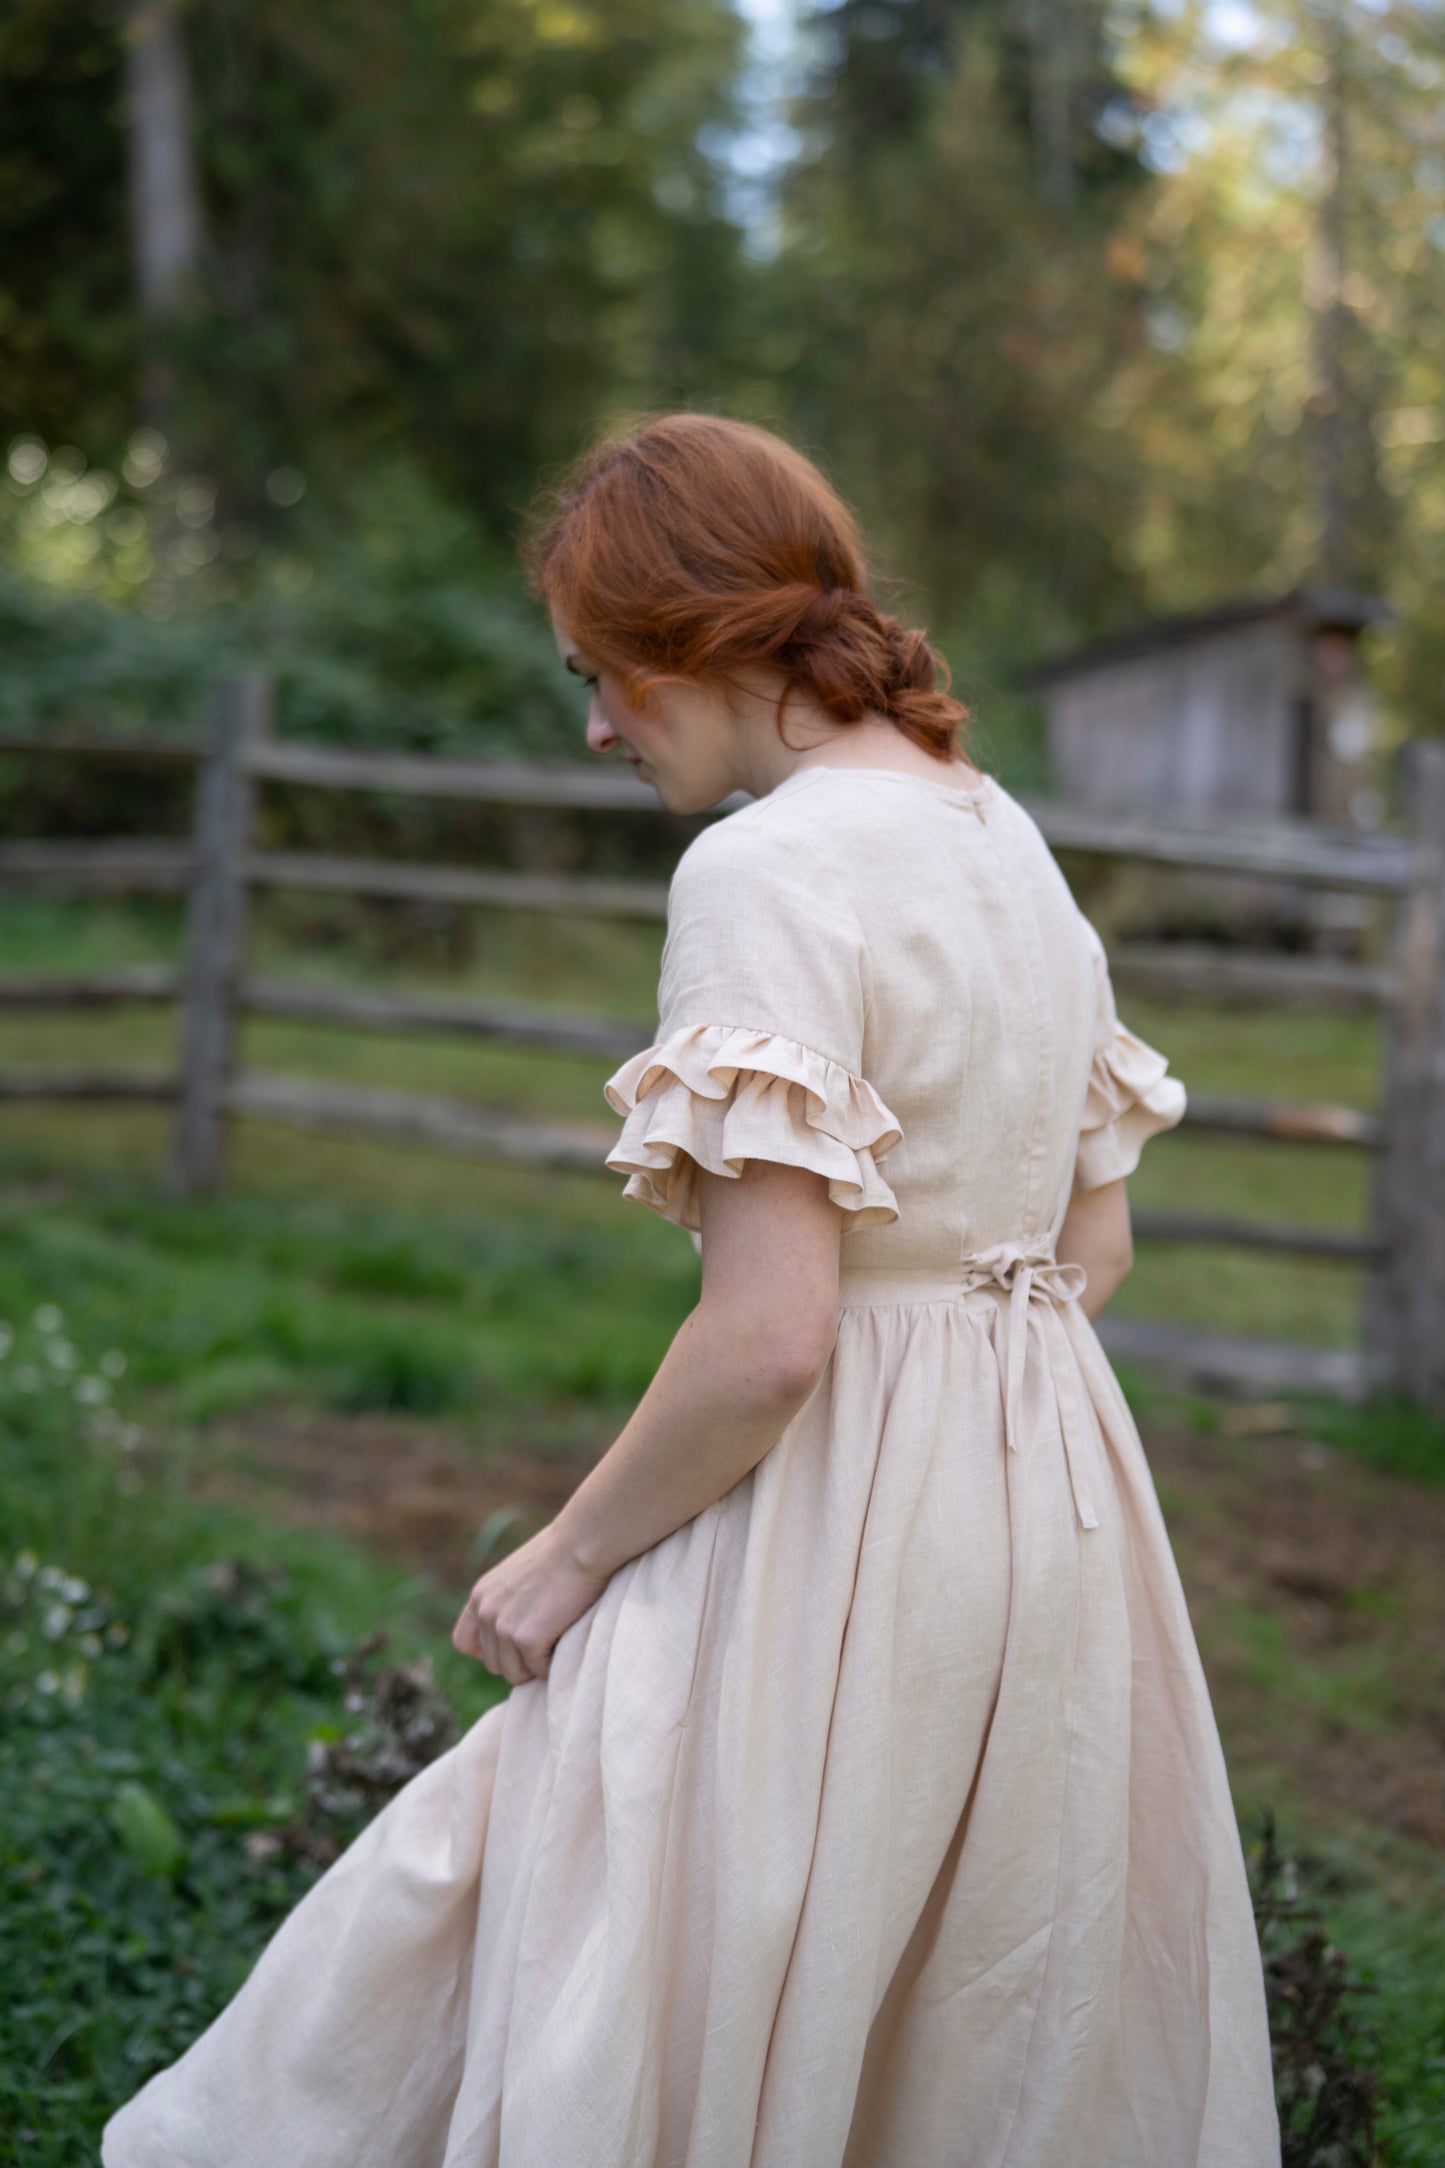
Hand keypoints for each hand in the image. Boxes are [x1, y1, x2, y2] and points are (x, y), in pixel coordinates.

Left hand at [451, 1521, 609, 1685]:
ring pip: (515, 1674)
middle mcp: (486, 1612)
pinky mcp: (527, 1638)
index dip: (488, 1651)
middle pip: (493, 1664)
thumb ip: (508, 1601)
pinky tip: (567, 1638)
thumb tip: (516, 1632)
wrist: (582, 1542)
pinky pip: (540, 1672)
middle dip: (519, 1661)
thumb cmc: (562, 1553)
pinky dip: (555, 1663)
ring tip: (558, 1640)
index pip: (464, 1642)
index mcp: (481, 1595)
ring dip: (537, 1666)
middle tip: (547, 1641)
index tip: (512, 1647)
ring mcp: (504, 1627)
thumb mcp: (519, 1574)